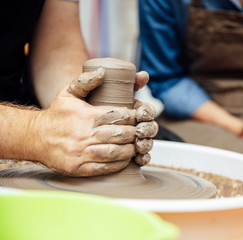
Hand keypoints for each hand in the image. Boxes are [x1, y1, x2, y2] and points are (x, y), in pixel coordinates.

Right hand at [31, 67, 157, 175]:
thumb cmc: (57, 114)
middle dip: (135, 133)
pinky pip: (105, 168)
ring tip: (136, 146)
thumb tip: (104, 71)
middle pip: (120, 134)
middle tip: (141, 132)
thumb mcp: (68, 93)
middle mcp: (83, 134)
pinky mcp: (78, 168)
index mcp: (85, 115)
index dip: (133, 116)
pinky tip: (126, 159)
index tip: (139, 117)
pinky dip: (119, 164)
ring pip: (114, 152)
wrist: (34, 137)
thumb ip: (86, 80)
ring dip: (130, 150)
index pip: (118, 115)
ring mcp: (80, 153)